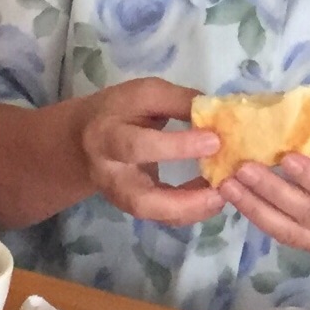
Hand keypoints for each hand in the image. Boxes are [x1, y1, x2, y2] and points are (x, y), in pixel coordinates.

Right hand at [75, 77, 224, 224]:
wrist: (83, 140)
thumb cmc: (119, 110)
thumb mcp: (144, 94)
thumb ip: (178, 101)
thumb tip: (218, 113)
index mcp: (107, 138)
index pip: (139, 146)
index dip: (177, 146)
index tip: (214, 140)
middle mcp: (111, 175)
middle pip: (141, 201)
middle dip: (184, 200)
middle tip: (222, 191)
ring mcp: (121, 197)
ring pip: (155, 216)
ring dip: (193, 210)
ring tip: (225, 194)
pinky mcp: (135, 207)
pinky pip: (164, 216)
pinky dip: (192, 209)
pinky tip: (215, 194)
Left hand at [220, 139, 309, 260]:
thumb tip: (305, 140)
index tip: (287, 157)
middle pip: (308, 211)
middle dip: (273, 190)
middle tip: (244, 168)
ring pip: (288, 228)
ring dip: (255, 207)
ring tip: (229, 186)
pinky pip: (281, 235)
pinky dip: (258, 218)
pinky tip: (238, 200)